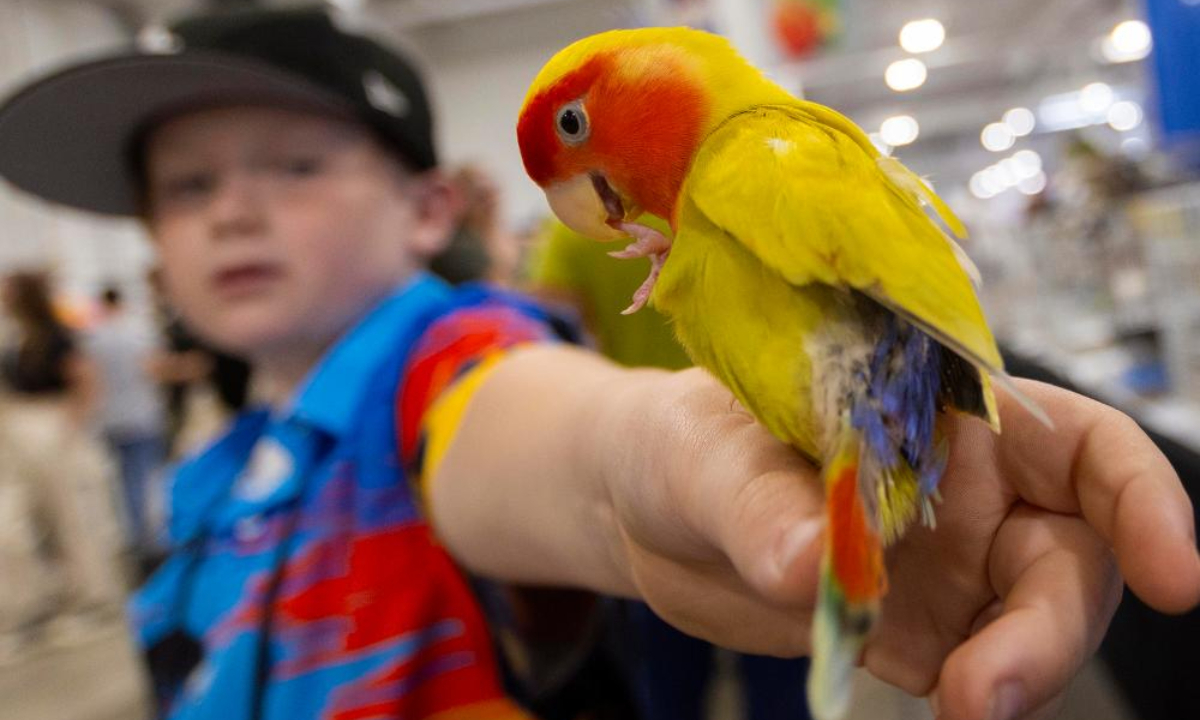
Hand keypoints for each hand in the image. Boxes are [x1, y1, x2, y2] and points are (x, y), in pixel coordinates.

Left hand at [601, 368, 1199, 719]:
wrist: (643, 508)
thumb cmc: (681, 441)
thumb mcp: (704, 454)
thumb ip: (758, 502)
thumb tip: (810, 563)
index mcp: (944, 412)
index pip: (1083, 446)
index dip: (1144, 501)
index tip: (1172, 574)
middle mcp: (967, 489)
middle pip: (1072, 554)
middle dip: (1054, 624)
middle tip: (985, 686)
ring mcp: (946, 565)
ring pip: (1034, 622)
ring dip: (1019, 670)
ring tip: (961, 706)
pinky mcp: (911, 629)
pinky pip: (972, 668)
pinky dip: (974, 695)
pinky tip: (944, 709)